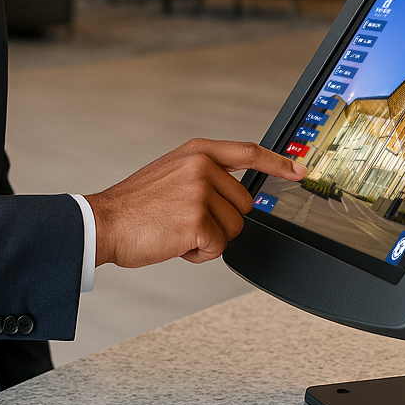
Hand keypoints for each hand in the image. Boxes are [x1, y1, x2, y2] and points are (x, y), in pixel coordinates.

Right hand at [84, 139, 305, 267]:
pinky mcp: (198, 220)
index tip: (300, 169)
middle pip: (244, 204)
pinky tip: (175, 242)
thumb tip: (238, 191)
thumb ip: (205, 173)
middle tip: (185, 219)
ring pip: (234, 228)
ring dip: (209, 238)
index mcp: (198, 151)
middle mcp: (203, 167)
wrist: (104, 222)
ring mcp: (201, 192)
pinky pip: (218, 246)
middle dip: (221, 220)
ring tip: (177, 229)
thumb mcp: (173, 172)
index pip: (249, 152)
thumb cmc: (136, 204)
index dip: (279, 163)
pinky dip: (199, 253)